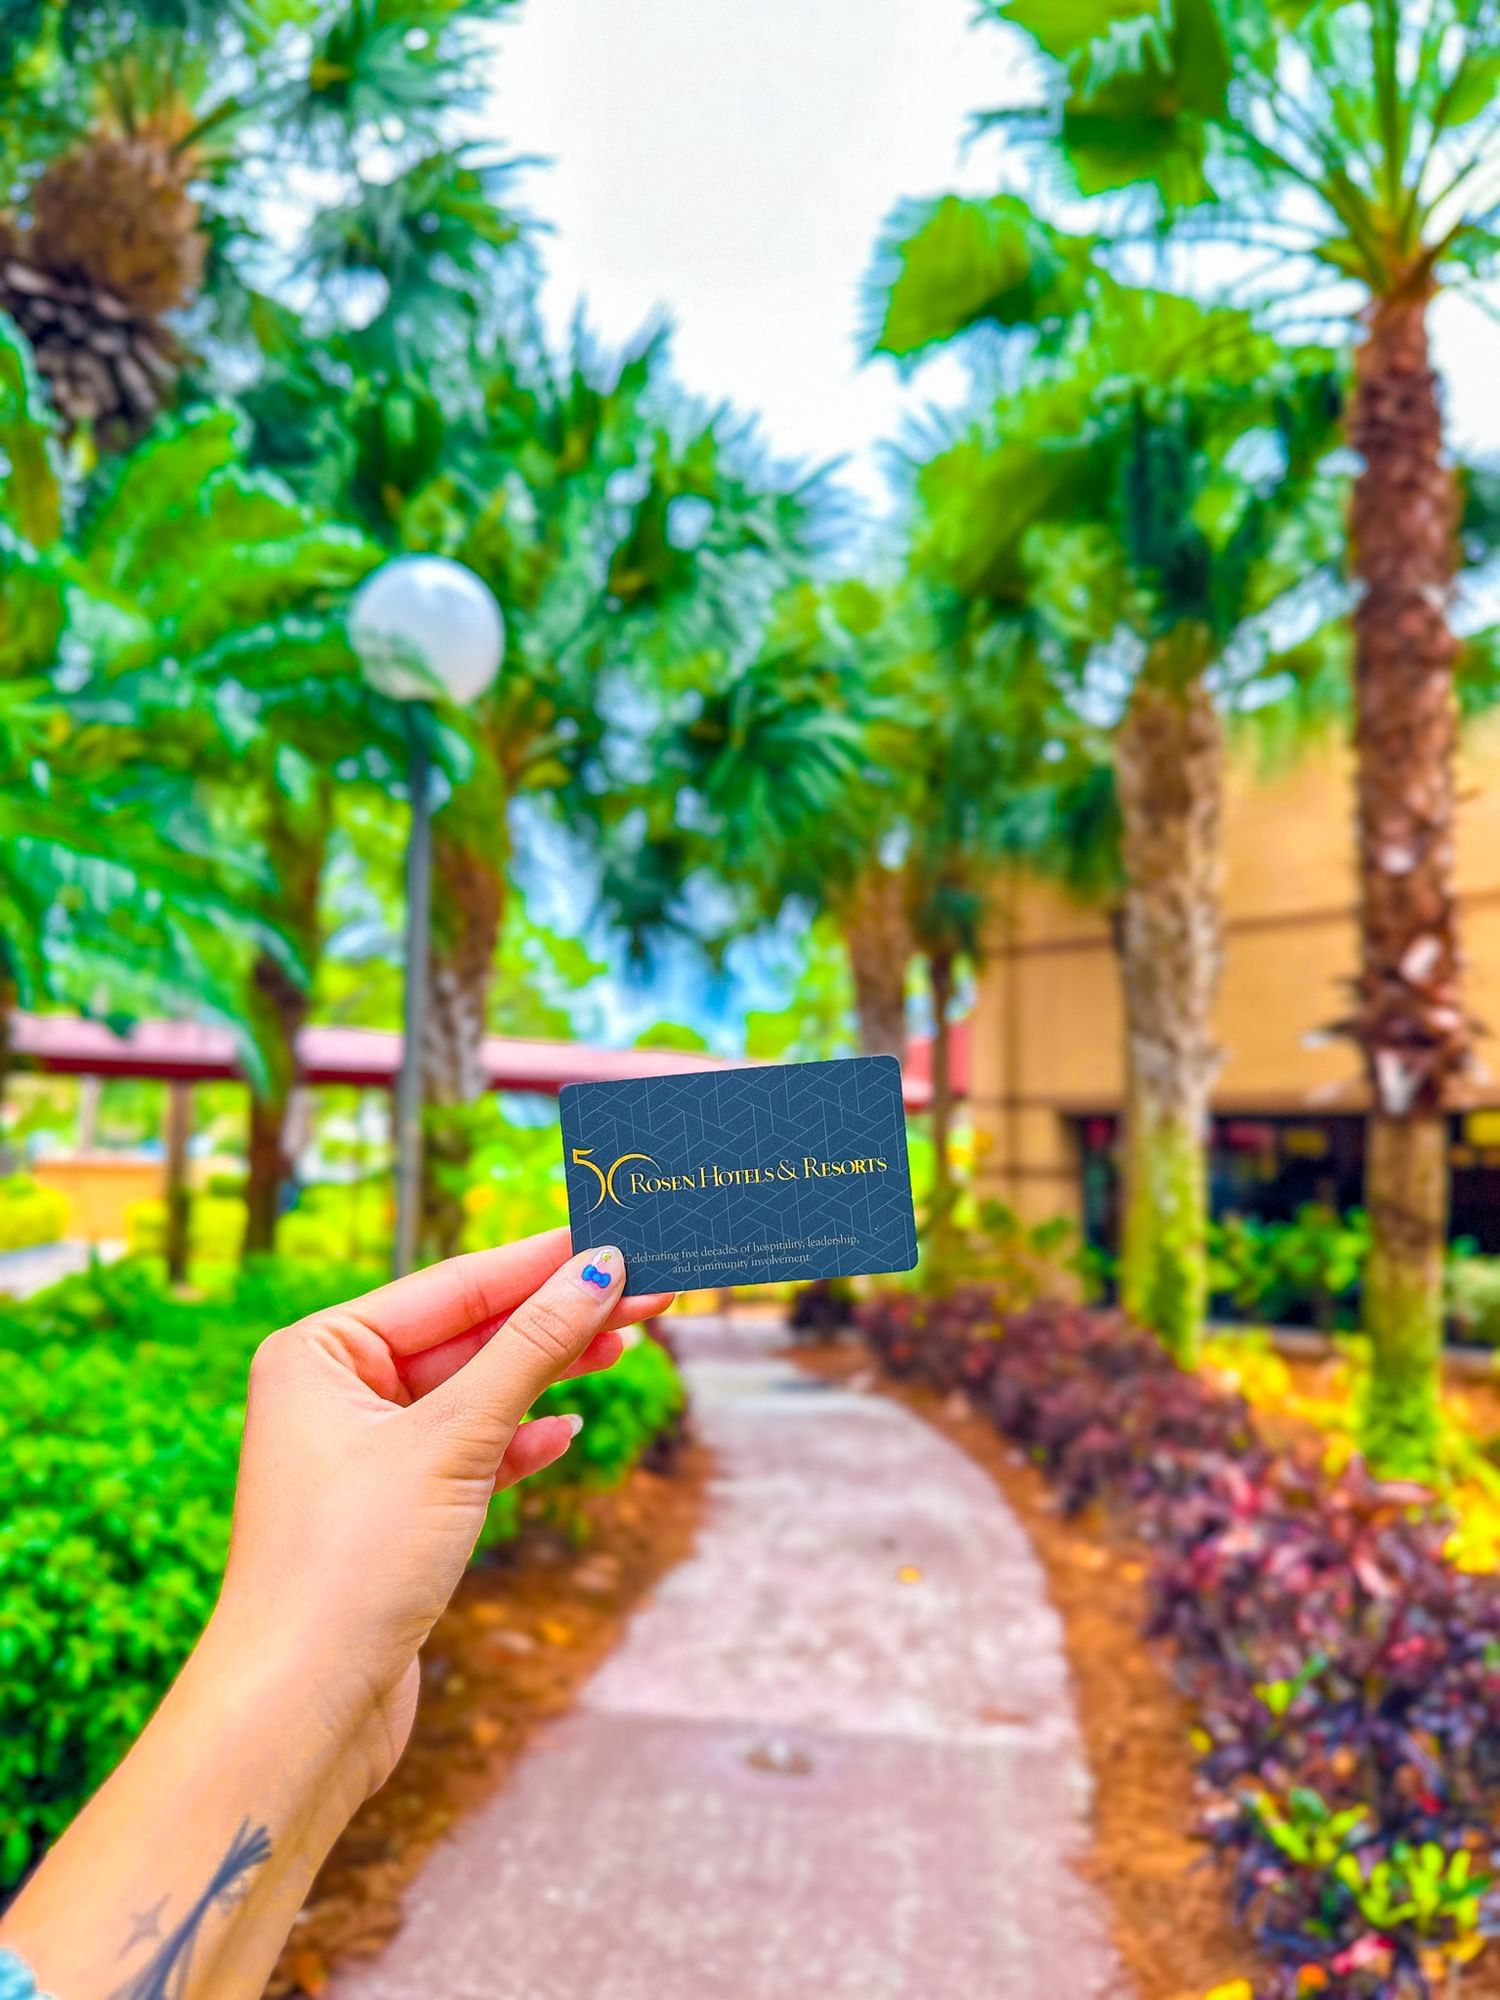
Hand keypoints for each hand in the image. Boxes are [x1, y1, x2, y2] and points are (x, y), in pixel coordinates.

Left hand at [214, 1228, 668, 1795]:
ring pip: (474, 1394)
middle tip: (650, 1294)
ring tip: (626, 1346)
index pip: (453, 1286)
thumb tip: (600, 1270)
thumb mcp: (453, 1440)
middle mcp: (331, 1392)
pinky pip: (467, 1453)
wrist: (299, 1713)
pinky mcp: (391, 1513)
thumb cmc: (349, 1563)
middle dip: (557, 1317)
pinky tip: (565, 1433)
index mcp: (318, 1351)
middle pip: (469, 1335)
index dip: (543, 1262)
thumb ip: (531, 1350)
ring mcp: (360, 1454)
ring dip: (548, 1374)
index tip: (619, 1237)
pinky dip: (518, 1442)